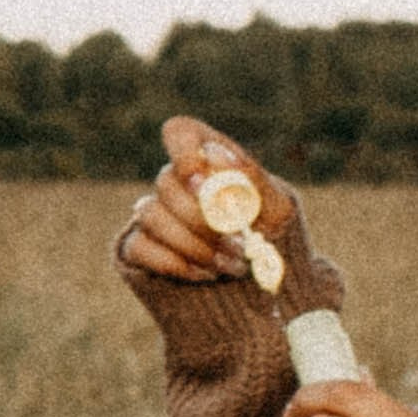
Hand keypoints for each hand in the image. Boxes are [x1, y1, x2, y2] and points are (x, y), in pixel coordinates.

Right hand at [118, 116, 296, 282]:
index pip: (180, 132)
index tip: (201, 181)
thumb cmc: (273, 238)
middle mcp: (178, 181)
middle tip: (238, 245)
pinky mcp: (141, 246)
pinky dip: (175, 264)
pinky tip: (204, 274)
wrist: (265, 284)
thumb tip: (212, 154)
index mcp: (211, 158)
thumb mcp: (278, 208)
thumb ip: (251, 179)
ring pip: (150, 215)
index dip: (183, 151)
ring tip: (230, 265)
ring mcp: (156, 213)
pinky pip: (139, 247)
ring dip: (193, 245)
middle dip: (202, 218)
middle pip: (166, 181)